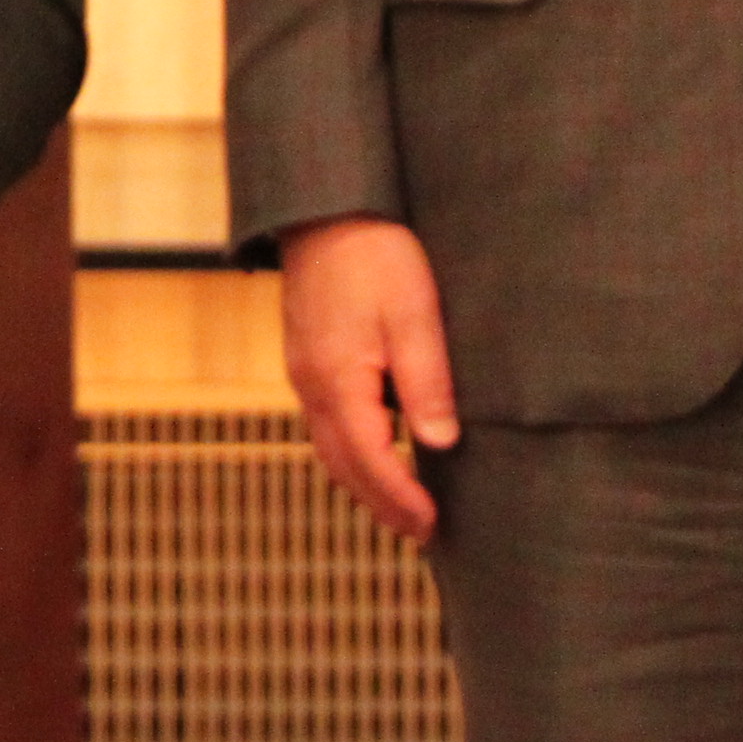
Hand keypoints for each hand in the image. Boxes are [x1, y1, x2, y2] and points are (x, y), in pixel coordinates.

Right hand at [278, 215, 459, 541]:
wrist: (326, 210)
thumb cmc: (376, 257)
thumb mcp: (415, 315)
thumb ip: (426, 382)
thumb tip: (440, 442)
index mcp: (338, 381)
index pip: (370, 459)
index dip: (400, 498)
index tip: (430, 525)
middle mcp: (311, 385)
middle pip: (341, 464)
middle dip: (379, 502)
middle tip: (419, 531)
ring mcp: (302, 372)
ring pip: (328, 446)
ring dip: (362, 481)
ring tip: (399, 504)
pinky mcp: (305, 357)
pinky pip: (323, 422)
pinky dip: (349, 451)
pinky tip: (373, 450)